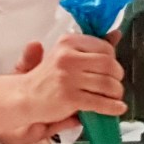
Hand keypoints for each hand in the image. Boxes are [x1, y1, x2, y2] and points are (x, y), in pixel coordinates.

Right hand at [1, 33, 124, 143]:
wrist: (25, 97)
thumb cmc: (47, 78)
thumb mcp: (65, 56)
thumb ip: (89, 48)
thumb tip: (116, 35)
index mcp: (67, 43)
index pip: (105, 48)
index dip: (113, 60)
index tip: (110, 69)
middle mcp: (67, 57)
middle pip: (109, 65)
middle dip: (117, 77)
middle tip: (115, 84)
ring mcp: (68, 78)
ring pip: (107, 84)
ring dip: (116, 93)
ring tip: (114, 97)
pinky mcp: (69, 97)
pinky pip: (99, 102)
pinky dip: (112, 107)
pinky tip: (117, 108)